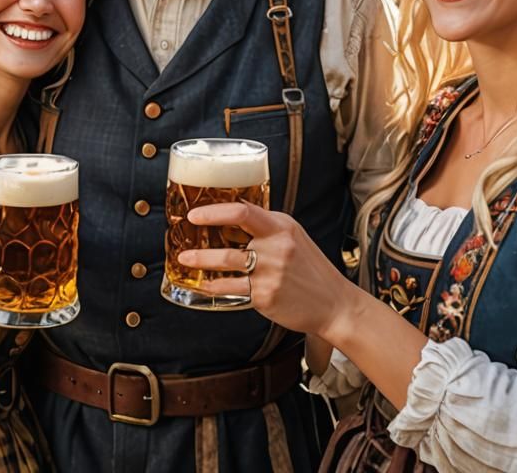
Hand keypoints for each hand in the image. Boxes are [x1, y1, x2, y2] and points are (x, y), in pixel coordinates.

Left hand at [179, 203, 356, 336]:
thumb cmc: (312, 269)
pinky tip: (206, 285)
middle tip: (182, 246)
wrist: (335, 304)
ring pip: (226, 265)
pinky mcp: (266, 296)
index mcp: (282, 226)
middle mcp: (276, 247)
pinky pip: (232, 289)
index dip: (214, 212)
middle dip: (201, 246)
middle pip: (229, 242)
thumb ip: (266, 227)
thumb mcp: (294, 237)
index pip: (242, 212)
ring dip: (201, 263)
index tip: (195, 215)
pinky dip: (215, 287)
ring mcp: (271, 272)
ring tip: (186, 261)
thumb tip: (232, 215)